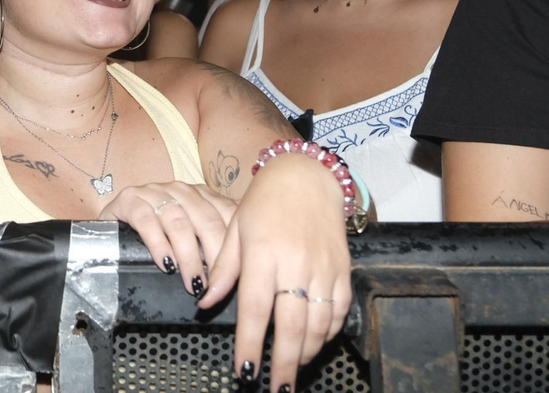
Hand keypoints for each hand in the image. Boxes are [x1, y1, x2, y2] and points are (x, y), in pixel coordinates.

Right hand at [100, 182, 235, 296]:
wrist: (109, 227)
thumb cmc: (156, 235)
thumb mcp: (189, 234)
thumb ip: (215, 238)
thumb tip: (247, 264)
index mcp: (200, 194)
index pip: (227, 214)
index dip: (235, 245)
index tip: (241, 276)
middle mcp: (179, 189)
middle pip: (206, 219)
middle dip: (215, 256)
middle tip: (218, 286)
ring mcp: (152, 192)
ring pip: (178, 222)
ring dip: (189, 257)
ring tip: (194, 284)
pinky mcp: (128, 200)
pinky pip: (147, 221)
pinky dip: (159, 244)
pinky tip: (166, 265)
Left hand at [199, 156, 351, 392]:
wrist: (306, 177)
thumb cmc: (264, 203)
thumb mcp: (235, 229)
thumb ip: (223, 269)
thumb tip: (205, 303)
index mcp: (263, 253)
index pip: (254, 308)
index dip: (249, 343)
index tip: (245, 369)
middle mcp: (295, 263)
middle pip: (291, 325)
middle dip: (283, 363)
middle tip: (277, 388)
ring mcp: (323, 268)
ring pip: (318, 323)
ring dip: (305, 352)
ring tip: (291, 369)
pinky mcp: (343, 269)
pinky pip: (339, 310)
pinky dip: (329, 332)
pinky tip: (315, 343)